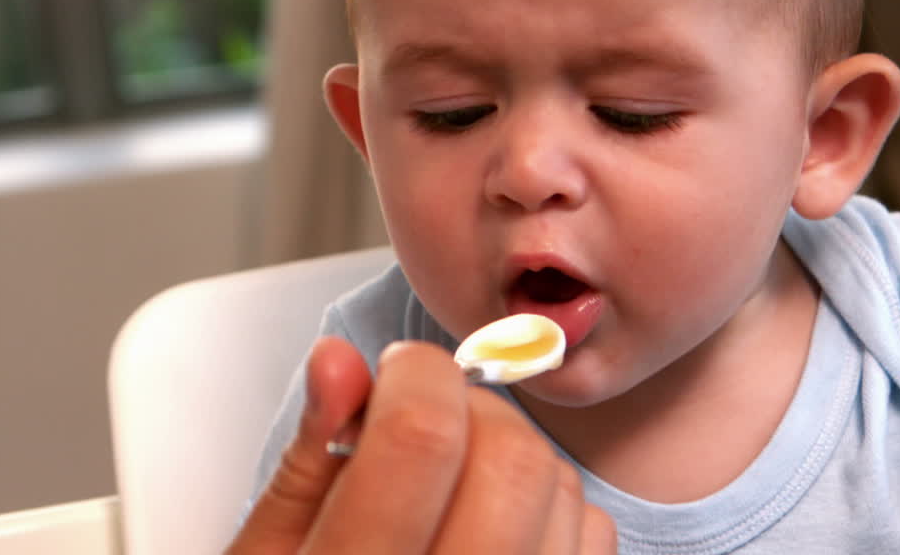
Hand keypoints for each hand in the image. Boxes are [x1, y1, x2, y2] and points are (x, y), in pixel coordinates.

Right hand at [227, 337, 616, 553]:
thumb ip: (307, 463)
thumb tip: (341, 362)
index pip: (424, 440)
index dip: (413, 377)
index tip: (391, 377)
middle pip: (513, 461)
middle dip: (469, 412)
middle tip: (418, 428)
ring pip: (562, 489)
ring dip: (511, 457)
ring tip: (451, 486)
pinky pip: (592, 538)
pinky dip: (552, 508)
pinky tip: (494, 528)